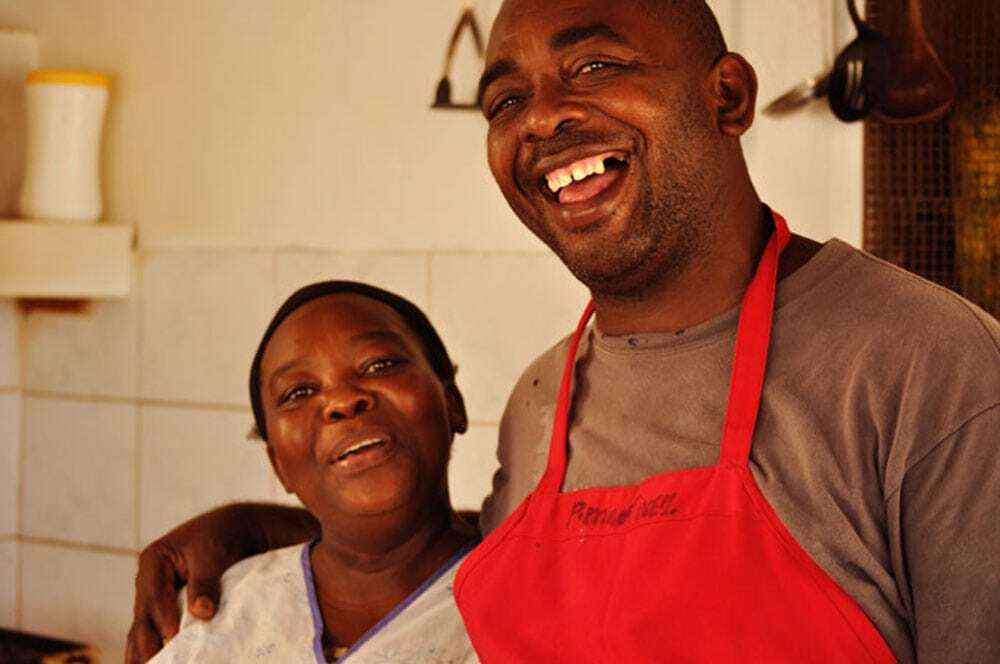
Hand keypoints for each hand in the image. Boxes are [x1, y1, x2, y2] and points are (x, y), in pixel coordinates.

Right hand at [124, 503, 318, 662]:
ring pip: (143, 629)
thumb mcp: (214, 553)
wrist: (237, 530)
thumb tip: (201, 612)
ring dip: (144, 651)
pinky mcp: (166, 610)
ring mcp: (154, 596)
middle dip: (147, 644)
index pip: (156, 595)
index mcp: (154, 560)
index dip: (164, 618)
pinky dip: (151, 648)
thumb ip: (205, 582)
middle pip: (144, 617)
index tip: (173, 639)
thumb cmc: (224, 536)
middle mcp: (148, 581)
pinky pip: (153, 632)